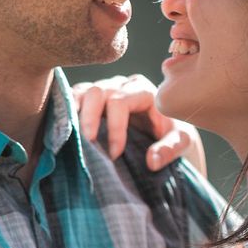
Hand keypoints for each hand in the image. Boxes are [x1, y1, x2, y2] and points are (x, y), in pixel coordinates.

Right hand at [74, 74, 205, 176]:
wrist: (165, 133)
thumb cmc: (174, 135)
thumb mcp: (182, 142)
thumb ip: (170, 149)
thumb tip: (152, 161)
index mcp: (144, 91)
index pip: (120, 102)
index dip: (115, 128)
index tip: (114, 154)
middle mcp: (122, 86)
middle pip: (98, 92)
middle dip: (89, 118)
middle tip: (88, 144)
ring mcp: (104, 90)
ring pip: (82, 91)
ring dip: (74, 113)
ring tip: (72, 137)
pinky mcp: (91, 99)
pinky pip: (73, 98)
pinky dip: (67, 111)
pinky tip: (65, 129)